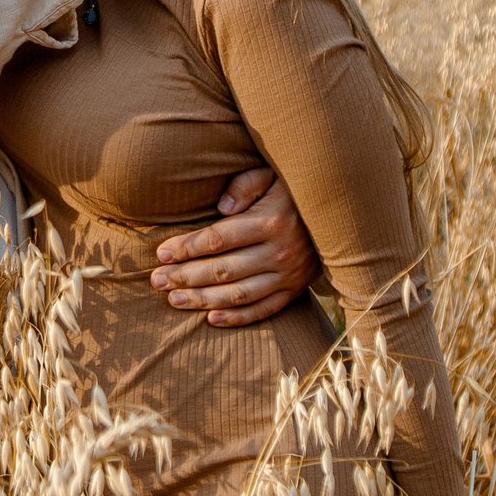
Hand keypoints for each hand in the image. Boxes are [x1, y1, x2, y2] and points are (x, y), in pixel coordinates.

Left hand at [149, 167, 318, 324]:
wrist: (339, 215)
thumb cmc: (294, 189)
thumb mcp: (273, 175)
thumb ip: (245, 185)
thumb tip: (222, 209)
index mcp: (270, 222)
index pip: (219, 239)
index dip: (187, 247)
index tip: (162, 253)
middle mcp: (279, 253)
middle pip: (223, 270)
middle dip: (185, 276)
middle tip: (157, 280)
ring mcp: (288, 276)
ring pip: (238, 294)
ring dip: (203, 299)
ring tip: (174, 299)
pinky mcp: (294, 292)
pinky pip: (263, 310)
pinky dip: (237, 318)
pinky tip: (210, 319)